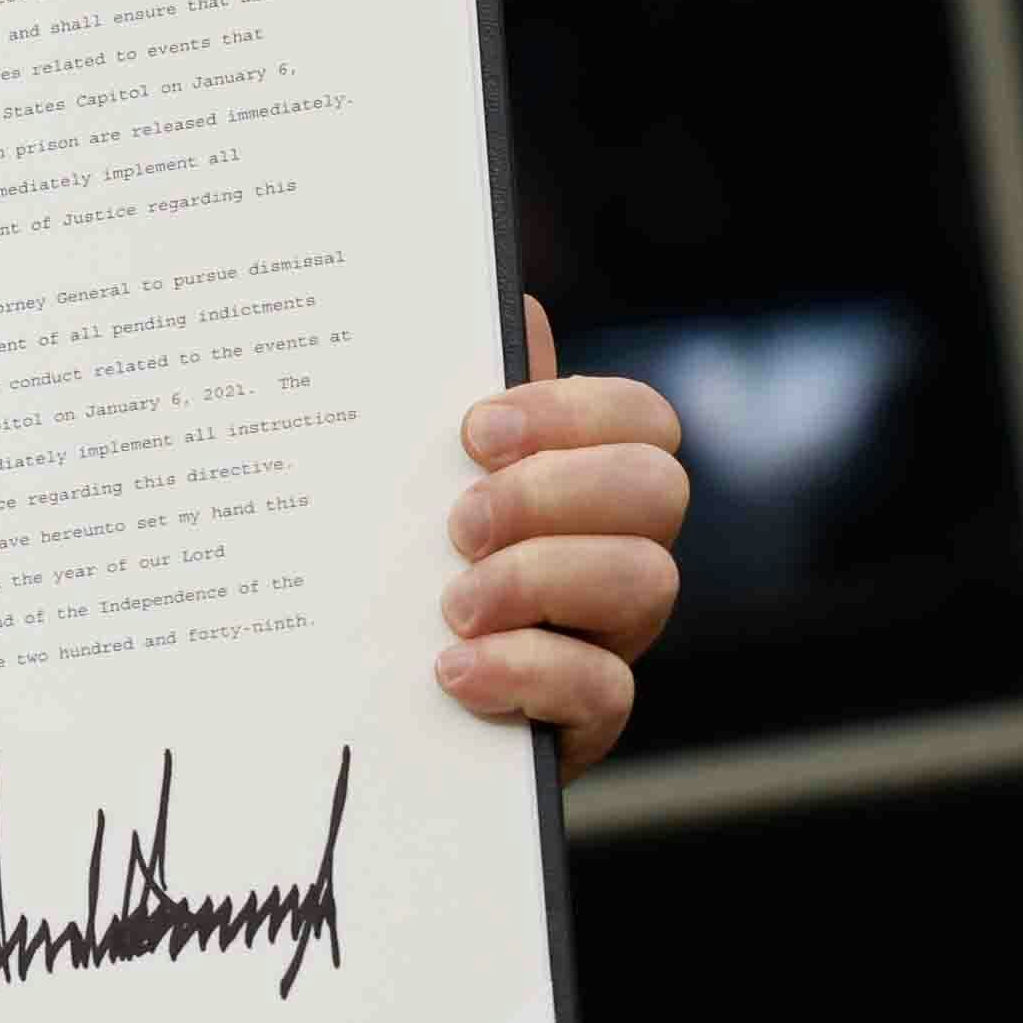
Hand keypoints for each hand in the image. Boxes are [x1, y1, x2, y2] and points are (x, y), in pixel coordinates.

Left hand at [439, 296, 685, 780]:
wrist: (364, 713)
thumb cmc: (396, 577)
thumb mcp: (412, 489)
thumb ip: (464, 410)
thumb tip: (515, 303)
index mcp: (583, 484)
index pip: (639, 419)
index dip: (571, 412)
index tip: (475, 431)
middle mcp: (616, 552)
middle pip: (658, 489)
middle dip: (554, 493)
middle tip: (459, 524)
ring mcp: (610, 637)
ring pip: (648, 581)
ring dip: (538, 580)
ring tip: (452, 605)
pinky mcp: (585, 720)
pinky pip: (606, 690)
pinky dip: (528, 670)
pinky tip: (456, 670)